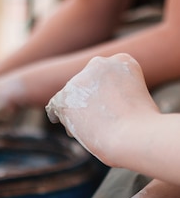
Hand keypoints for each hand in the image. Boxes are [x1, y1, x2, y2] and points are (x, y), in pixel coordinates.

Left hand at [45, 53, 159, 165]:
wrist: (131, 136)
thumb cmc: (141, 127)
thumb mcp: (135, 99)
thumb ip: (117, 95)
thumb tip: (98, 106)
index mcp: (122, 61)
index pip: (104, 78)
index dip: (105, 96)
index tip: (111, 110)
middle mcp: (100, 64)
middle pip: (86, 85)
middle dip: (89, 102)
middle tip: (99, 122)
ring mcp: (80, 79)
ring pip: (72, 97)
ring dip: (77, 113)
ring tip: (90, 129)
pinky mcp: (64, 97)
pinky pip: (55, 107)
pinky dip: (60, 117)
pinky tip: (70, 128)